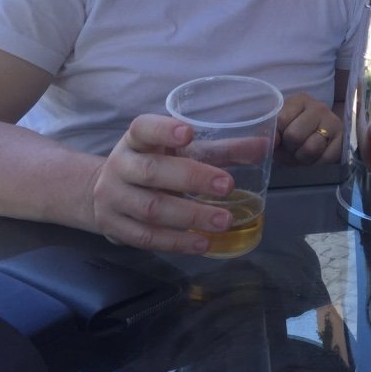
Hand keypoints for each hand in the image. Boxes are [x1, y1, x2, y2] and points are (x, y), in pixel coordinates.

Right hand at [90, 114, 234, 254]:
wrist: (105, 193)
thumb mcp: (181, 153)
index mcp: (135, 140)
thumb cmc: (155, 165)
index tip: (189, 133)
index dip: (163, 130)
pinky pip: (146, 238)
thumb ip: (220, 150)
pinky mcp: (114, 227)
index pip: (143, 128)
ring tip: (224, 221)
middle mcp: (120, 166)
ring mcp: (112, 198)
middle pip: (151, 171)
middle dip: (191, 178)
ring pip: (150, 208)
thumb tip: (266, 147)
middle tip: (228, 186)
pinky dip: (176, 242)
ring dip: (190, 216)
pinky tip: (202, 243)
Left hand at [275, 93, 341, 164]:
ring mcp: (333, 122)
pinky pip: (324, 159)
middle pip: (294, 136)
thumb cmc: (296, 130)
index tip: (279, 139)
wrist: (324, 135)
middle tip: (292, 148)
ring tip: (302, 153)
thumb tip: (271, 141)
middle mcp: (318, 107)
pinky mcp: (343, 139)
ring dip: (302, 158)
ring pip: (310, 149)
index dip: (276, 136)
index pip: (281, 120)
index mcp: (299, 100)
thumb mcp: (280, 127)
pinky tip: (315, 156)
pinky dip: (316, 163)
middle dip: (289, 149)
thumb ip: (270, 132)